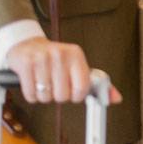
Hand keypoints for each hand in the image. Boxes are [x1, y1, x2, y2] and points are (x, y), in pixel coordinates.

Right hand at [5, 38, 120, 104]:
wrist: (28, 44)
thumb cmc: (56, 60)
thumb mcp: (77, 67)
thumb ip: (97, 84)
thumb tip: (116, 98)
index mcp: (76, 55)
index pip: (82, 88)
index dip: (76, 96)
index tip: (72, 92)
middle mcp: (60, 55)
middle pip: (62, 96)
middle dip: (58, 95)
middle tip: (54, 84)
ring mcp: (42, 59)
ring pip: (45, 97)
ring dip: (43, 95)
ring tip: (43, 82)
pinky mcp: (26, 65)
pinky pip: (31, 95)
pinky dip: (31, 95)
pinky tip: (33, 82)